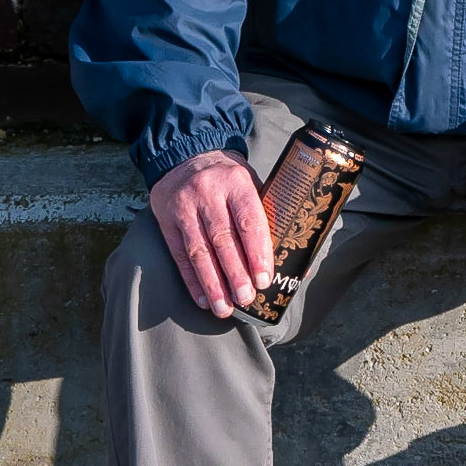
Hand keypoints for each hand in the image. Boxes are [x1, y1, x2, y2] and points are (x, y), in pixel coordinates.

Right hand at [150, 149, 272, 317]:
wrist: (186, 156)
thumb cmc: (230, 180)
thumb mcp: (252, 185)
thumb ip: (271, 217)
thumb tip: (299, 259)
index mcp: (237, 182)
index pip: (248, 220)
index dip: (256, 253)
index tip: (264, 280)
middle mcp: (208, 192)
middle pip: (222, 239)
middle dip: (235, 273)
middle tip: (246, 299)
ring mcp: (184, 206)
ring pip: (198, 250)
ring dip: (212, 283)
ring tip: (224, 308)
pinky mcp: (166, 219)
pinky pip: (179, 254)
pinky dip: (192, 280)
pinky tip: (203, 299)